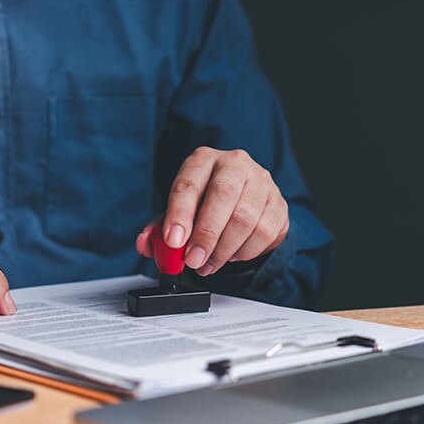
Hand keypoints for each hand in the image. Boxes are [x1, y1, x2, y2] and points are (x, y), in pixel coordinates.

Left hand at [136, 148, 288, 275]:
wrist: (243, 200)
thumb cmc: (205, 204)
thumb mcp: (178, 212)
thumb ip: (159, 229)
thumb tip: (144, 244)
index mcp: (203, 160)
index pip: (189, 183)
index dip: (179, 214)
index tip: (173, 240)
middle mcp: (235, 163)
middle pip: (223, 195)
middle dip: (205, 234)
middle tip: (193, 260)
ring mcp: (261, 182)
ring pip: (245, 218)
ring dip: (223, 250)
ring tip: (208, 264)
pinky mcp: (279, 204)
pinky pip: (264, 233)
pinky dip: (244, 252)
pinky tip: (231, 255)